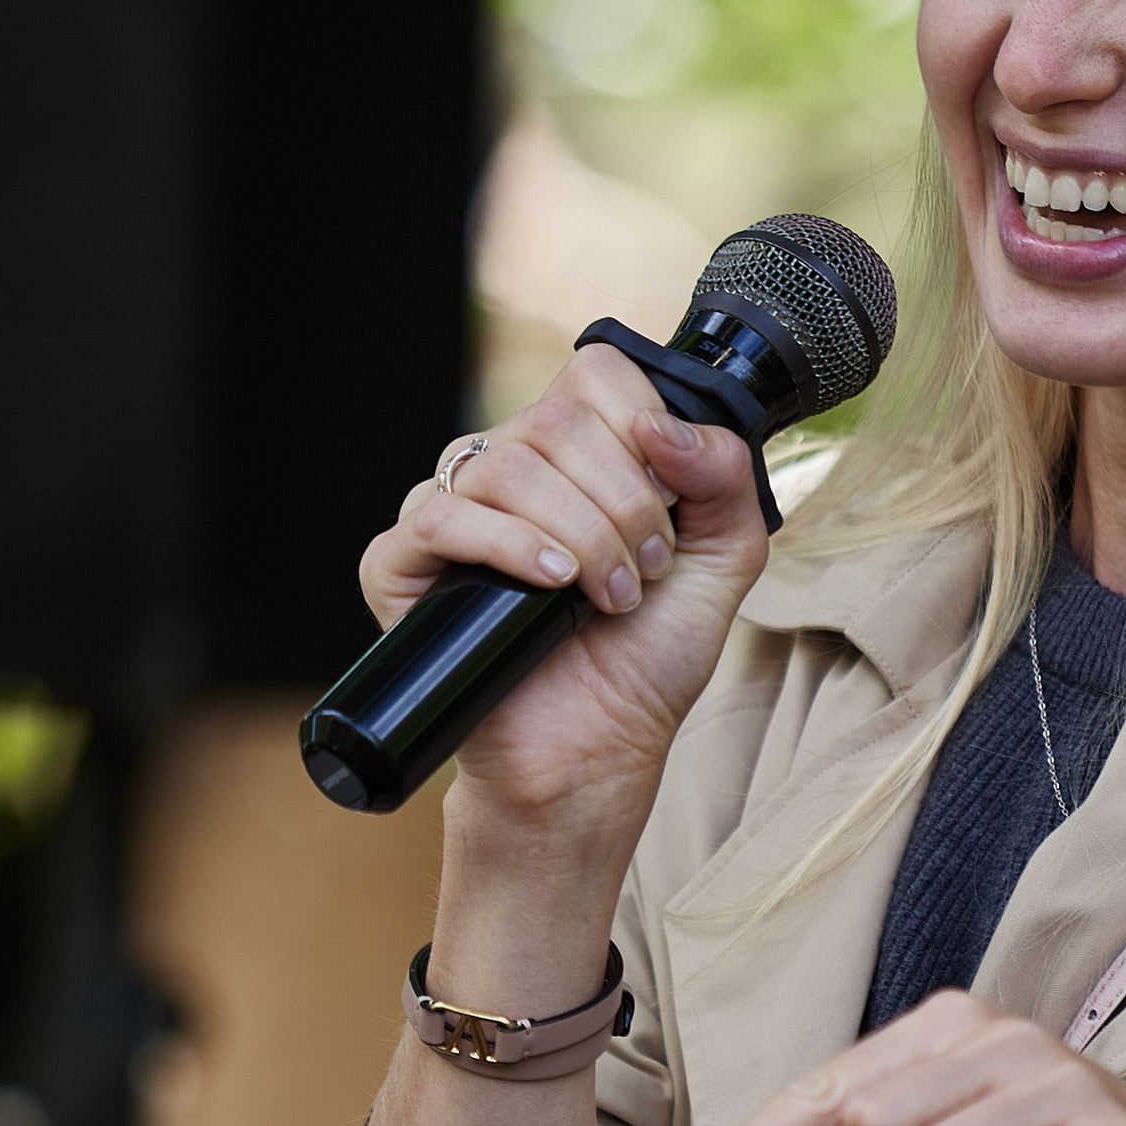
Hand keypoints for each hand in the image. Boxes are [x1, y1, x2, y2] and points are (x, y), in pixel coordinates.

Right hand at [359, 346, 768, 856]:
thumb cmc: (645, 662)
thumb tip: (663, 423)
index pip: (597, 372)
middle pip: (558, 416)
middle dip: (623, 501)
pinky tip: (549, 583)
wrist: (595, 753)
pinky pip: (441, 515)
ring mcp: (450, 512)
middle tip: (643, 573)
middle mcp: (508, 469)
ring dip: (579, 533)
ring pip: (507, 465)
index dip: (642, 428)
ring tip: (606, 597)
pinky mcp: (400, 565)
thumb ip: (725, 478)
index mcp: (575, 454)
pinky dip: (506, 543)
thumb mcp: (721, 562)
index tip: (668, 508)